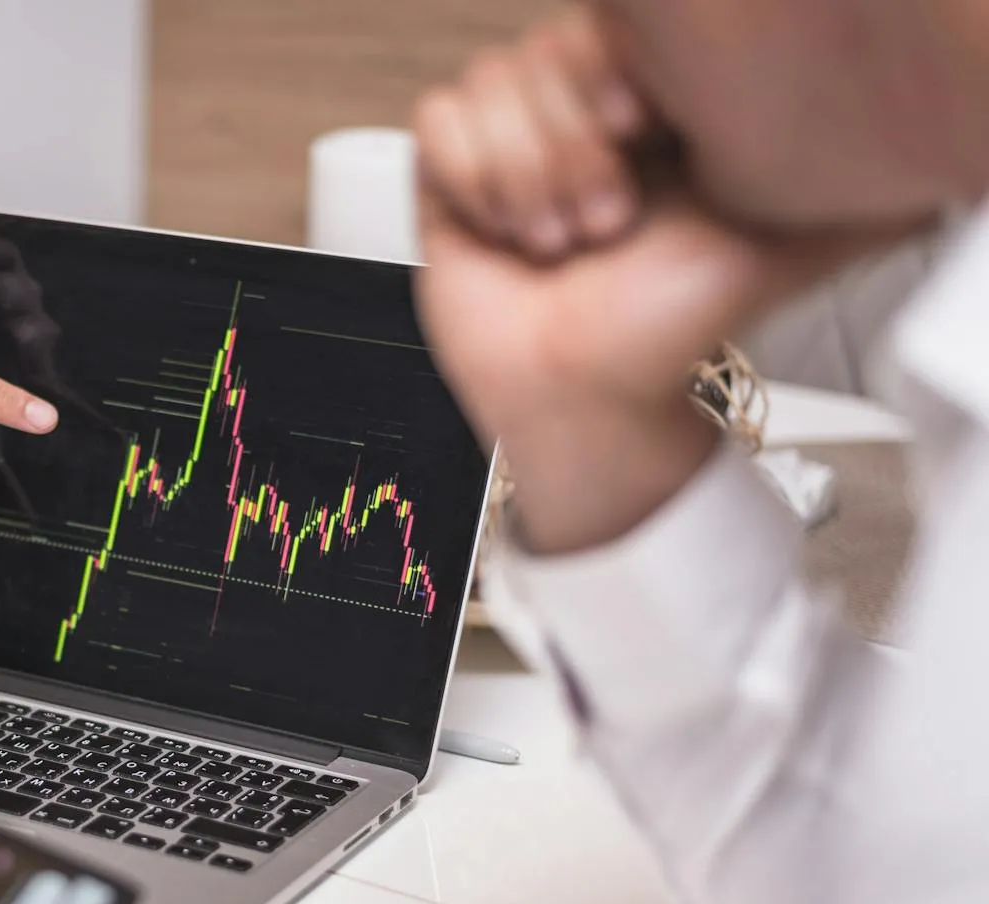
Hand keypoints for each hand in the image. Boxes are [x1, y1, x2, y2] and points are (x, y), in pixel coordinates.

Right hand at [411, 7, 890, 551]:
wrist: (585, 399)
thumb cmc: (670, 332)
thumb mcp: (783, 238)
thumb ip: (849, 185)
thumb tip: (933, 155)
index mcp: (652, 104)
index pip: (612, 26)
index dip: (614, 71)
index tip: (638, 131)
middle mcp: (578, 114)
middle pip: (543, 51)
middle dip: (573, 148)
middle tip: (606, 223)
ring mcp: (509, 141)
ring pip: (490, 85)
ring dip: (525, 174)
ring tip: (559, 240)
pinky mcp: (448, 176)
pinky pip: (438, 125)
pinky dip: (474, 181)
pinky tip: (506, 231)